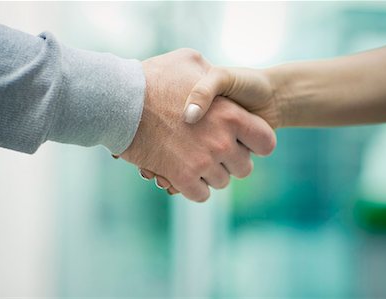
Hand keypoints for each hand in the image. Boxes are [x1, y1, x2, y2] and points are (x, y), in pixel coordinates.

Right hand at [119, 49, 275, 201]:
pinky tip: (183, 174)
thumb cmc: (153, 78)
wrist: (119, 100)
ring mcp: (203, 163)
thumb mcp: (189, 61)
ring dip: (209, 174)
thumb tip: (216, 77)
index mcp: (232, 116)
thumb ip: (211, 74)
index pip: (266, 143)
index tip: (243, 143)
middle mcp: (223, 142)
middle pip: (244, 168)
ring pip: (220, 182)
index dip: (256, 145)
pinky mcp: (182, 178)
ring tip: (192, 159)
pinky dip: (193, 188)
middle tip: (212, 151)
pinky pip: (201, 195)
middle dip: (230, 162)